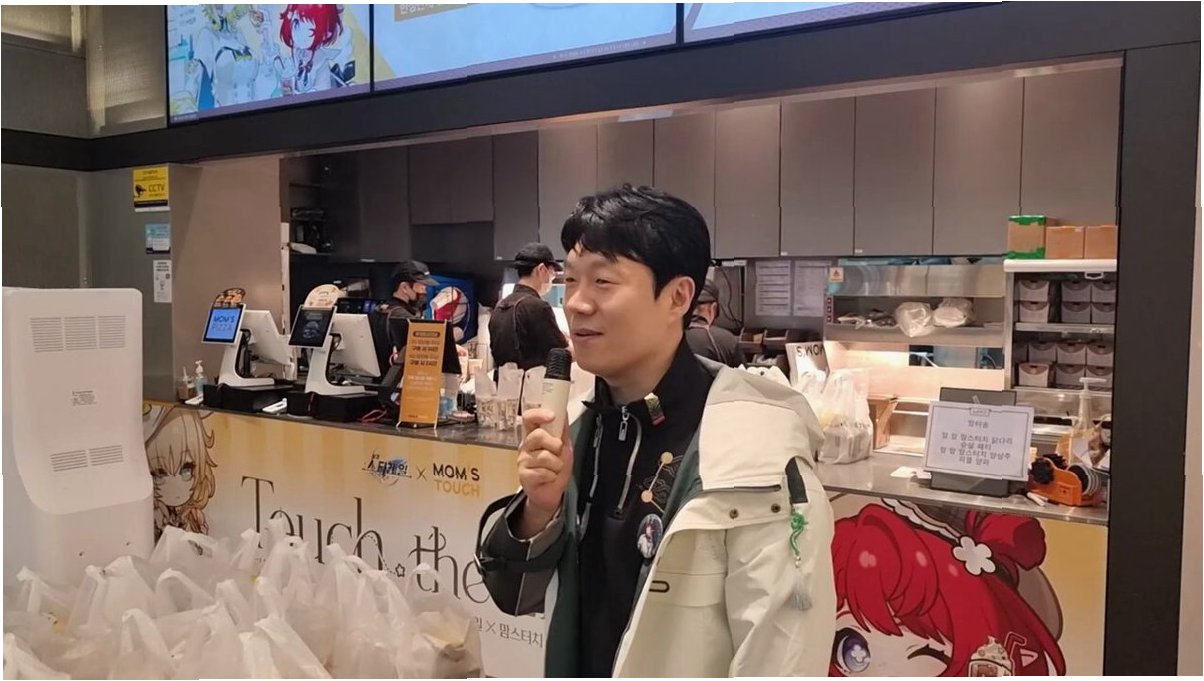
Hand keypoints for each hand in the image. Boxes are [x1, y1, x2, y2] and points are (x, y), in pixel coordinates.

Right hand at [516, 408, 572, 536]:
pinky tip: (549, 477)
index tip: (552, 416)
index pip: (529, 418)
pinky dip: (552, 476)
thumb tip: (565, 413)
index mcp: (533, 435)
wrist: (551, 493)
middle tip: (557, 452)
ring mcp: (523, 461)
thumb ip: (563, 431)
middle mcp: (526, 446)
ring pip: (544, 456)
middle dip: (554, 444)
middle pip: (538, 436)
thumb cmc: (555, 468)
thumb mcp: (564, 447)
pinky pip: (543, 472)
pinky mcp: (523, 476)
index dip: (539, 414)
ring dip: (556, 464)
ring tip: (554, 468)